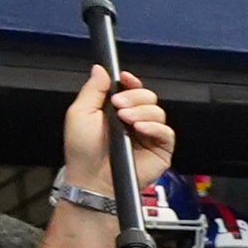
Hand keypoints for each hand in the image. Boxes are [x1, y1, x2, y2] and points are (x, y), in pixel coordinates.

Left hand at [62, 66, 172, 192]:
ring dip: (142, 112)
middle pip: (148, 97)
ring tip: (126, 121)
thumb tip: (100, 70)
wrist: (91, 178)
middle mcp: (134, 121)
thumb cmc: (83, 152)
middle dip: (135, 97)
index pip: (131, 89)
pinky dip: (155, 127)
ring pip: (158, 111)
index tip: (124, 79)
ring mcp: (148, 134)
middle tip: (119, 106)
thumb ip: (92, 90)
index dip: (130, 82)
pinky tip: (140, 128)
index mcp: (115, 111)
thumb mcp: (80, 113)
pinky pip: (167, 131)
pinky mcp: (160, 149)